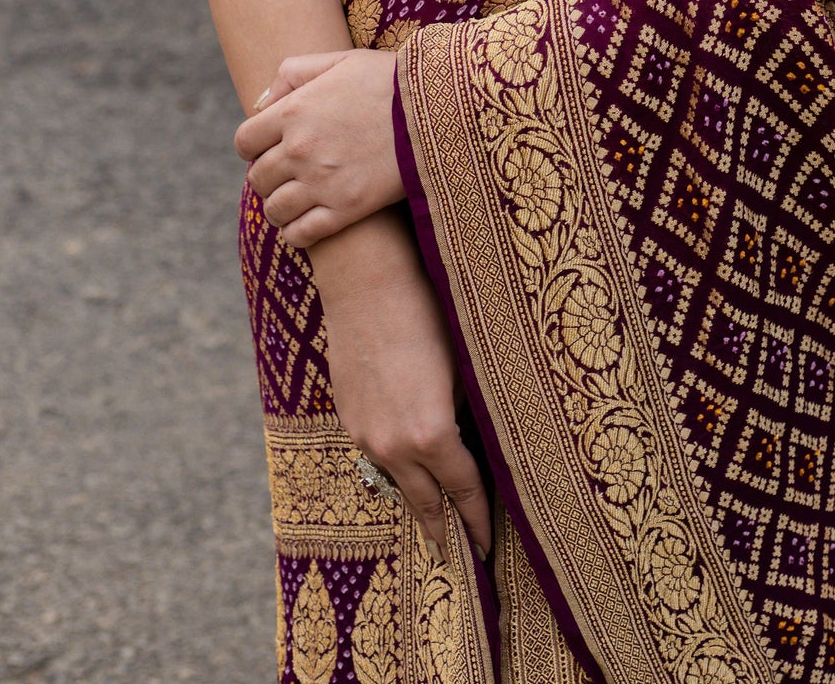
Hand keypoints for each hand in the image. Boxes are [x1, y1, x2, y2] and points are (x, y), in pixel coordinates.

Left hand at [235, 48, 403, 245]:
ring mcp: (321, 183)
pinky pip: (301, 234)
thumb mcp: (340, 61)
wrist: (438, 111)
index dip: (252, 147)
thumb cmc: (389, 81)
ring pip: (275, 210)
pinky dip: (297, 232)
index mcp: (293, 112)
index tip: (267, 148)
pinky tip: (307, 222)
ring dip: (279, 207)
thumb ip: (294, 72)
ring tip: (294, 201)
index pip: (244, 141)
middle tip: (286, 173)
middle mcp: (300, 150)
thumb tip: (262, 102)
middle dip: (267, 176)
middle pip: (257, 178)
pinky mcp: (346, 209)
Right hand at [312, 211, 490, 562]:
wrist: (366, 280)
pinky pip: (377, 452)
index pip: (463, 492)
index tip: (487, 550)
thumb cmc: (427, 313)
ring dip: (418, 496)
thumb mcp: (462, 367)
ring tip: (436, 517)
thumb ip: (470, 414)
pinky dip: (396, 464)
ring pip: (398, 479)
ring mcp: (366, 433)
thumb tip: (479, 442)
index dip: (477, 522)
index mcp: (432, 435)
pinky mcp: (348, 415)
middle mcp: (395, 445)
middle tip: (462, 555)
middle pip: (424, 503)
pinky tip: (407, 463)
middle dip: (445, 529)